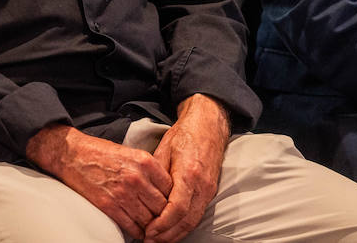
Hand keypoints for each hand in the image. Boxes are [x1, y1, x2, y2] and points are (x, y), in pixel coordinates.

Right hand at [26, 124, 172, 238]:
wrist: (73, 155)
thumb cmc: (102, 153)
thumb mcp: (132, 153)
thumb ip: (149, 170)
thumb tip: (165, 189)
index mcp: (145, 162)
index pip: (170, 188)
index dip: (171, 199)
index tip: (169, 205)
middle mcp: (136, 178)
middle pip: (162, 206)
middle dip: (162, 214)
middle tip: (163, 219)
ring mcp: (123, 193)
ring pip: (149, 219)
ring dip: (151, 225)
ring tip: (152, 227)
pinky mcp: (109, 206)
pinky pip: (132, 226)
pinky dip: (137, 231)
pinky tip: (138, 230)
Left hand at [144, 95, 229, 242]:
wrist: (209, 125)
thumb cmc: (184, 134)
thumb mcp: (164, 149)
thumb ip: (156, 174)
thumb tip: (146, 195)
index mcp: (189, 173)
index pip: (177, 208)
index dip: (163, 224)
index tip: (149, 231)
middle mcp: (202, 185)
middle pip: (186, 221)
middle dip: (168, 235)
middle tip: (150, 242)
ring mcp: (208, 189)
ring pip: (194, 221)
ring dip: (176, 234)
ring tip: (159, 240)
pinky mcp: (210, 191)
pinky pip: (198, 214)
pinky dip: (184, 226)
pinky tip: (172, 230)